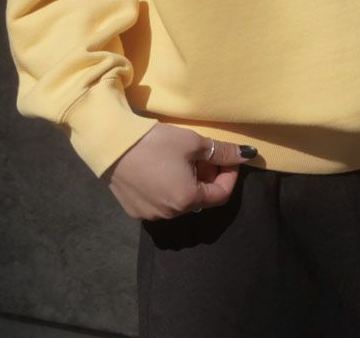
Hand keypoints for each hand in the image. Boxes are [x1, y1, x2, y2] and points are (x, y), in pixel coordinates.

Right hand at [101, 124, 256, 220]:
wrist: (111, 144)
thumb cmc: (156, 143)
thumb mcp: (193, 143)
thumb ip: (222, 152)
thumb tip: (248, 155)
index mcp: (187, 200)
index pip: (221, 195)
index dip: (230, 174)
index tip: (227, 156)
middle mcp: (170, 215)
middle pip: (200, 198)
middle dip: (208, 176)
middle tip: (203, 154)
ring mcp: (151, 216)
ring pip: (180, 201)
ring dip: (189, 183)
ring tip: (182, 159)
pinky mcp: (134, 210)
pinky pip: (160, 202)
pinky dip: (169, 187)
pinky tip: (161, 168)